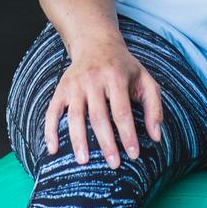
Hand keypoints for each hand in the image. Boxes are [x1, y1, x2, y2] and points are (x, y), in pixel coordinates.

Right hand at [46, 36, 164, 168]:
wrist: (96, 42)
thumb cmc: (124, 67)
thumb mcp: (145, 80)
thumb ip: (154, 107)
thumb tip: (156, 137)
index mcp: (116, 77)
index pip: (122, 111)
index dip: (128, 134)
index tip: (133, 154)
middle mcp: (94, 79)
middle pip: (99, 116)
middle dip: (106, 143)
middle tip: (113, 164)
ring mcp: (75, 84)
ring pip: (75, 116)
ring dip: (78, 140)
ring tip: (84, 162)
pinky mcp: (62, 88)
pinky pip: (52, 111)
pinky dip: (50, 130)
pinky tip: (53, 149)